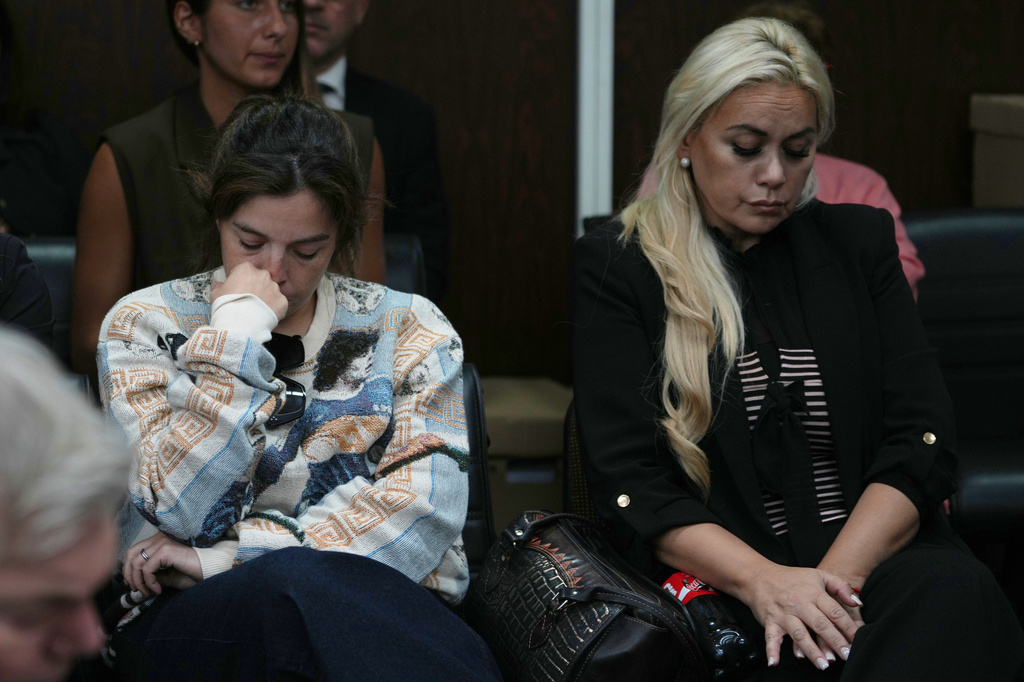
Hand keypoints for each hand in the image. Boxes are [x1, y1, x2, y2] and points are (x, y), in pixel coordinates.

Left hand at [123, 532, 202, 596]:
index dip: (129, 569)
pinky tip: (158, 590)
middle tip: (137, 590)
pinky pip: (147, 568)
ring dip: (139, 581)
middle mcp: (159, 538)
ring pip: (136, 563)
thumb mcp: (167, 575)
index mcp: (159, 541)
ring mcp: (162, 542)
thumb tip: (137, 580)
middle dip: (129, 575)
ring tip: (148, 592)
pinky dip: (149, 582)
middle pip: (130, 555)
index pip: (133, 551)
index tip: (134, 585)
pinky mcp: (166, 550)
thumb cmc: (192, 572)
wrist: (209, 570)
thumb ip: (153, 574)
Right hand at [211, 262, 287, 320]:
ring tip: (256, 311)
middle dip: (255, 288)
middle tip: (248, 301)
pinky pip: (278, 303)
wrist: (240, 324)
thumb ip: (218, 286)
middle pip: (260, 279)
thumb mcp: (215, 294)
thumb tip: (217, 285)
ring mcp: (274, 288)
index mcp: (246, 269)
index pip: (245, 270)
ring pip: (270, 291)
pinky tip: (264, 316)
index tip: (238, 289)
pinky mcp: (282, 301)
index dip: (240, 280)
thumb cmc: (226, 307)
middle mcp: (263, 275)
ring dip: (265, 298)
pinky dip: (273, 309)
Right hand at [746, 564, 860, 670]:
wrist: (759, 576)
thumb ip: (841, 586)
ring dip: (811, 650)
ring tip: (824, 664)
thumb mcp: (819, 575)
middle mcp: (799, 604)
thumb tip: (858, 603)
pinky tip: (774, 662)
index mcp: (813, 593)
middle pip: (820, 624)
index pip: (834, 611)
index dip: (848, 626)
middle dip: (835, 641)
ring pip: (799, 634)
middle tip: (847, 655)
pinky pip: (770, 637)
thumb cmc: (792, 578)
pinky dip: (771, 650)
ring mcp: (784, 614)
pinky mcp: (770, 621)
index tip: (858, 639)